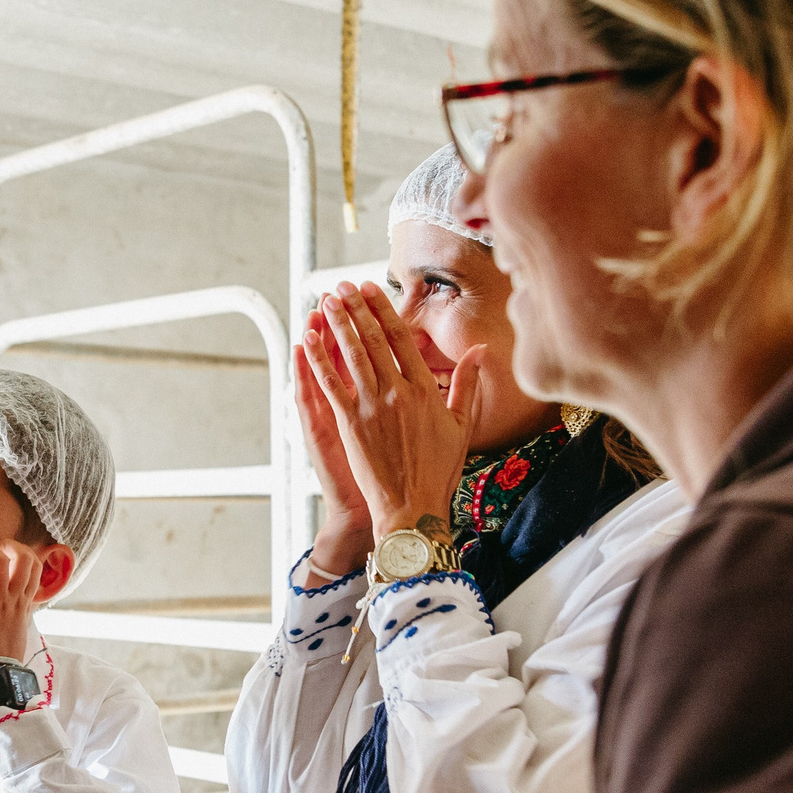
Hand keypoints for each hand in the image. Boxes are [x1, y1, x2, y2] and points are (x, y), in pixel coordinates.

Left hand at [0, 540, 66, 665]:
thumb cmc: (3, 659)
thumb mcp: (19, 632)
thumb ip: (19, 614)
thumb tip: (17, 607)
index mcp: (24, 605)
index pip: (36, 567)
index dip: (24, 552)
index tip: (7, 555)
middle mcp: (14, 600)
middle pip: (23, 556)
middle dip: (7, 544)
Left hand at [299, 283, 483, 549]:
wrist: (413, 508)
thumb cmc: (438, 471)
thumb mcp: (462, 426)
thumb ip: (468, 384)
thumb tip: (481, 350)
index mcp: (426, 391)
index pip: (403, 339)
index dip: (384, 311)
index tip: (371, 289)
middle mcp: (399, 393)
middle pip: (375, 340)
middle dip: (357, 308)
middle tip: (343, 285)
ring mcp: (373, 407)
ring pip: (353, 355)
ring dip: (338, 324)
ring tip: (326, 299)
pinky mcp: (350, 423)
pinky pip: (332, 384)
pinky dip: (320, 359)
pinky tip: (310, 338)